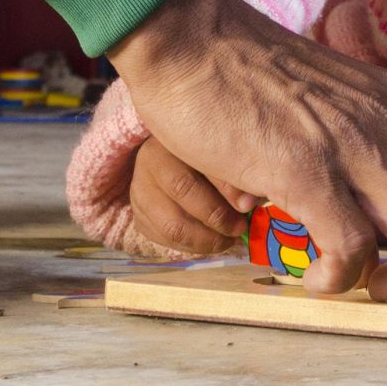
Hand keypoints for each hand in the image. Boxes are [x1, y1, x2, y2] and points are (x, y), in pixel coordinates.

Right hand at [112, 0, 386, 301]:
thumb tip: (377, 205)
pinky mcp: (302, 166)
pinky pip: (351, 243)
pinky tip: (315, 280)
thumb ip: (364, 137)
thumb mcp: (334, 97)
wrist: (191, 36)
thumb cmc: (249, 73)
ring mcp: (350, 143)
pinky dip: (343, 277)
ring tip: (365, 288)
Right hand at [128, 135, 245, 255]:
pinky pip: (166, 240)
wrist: (174, 158)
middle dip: (217, 216)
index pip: (199, 163)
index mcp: (170, 139)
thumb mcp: (219, 154)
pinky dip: (193, 246)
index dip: (226, 188)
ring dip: (206, 239)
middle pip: (182, 194)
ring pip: (172, 227)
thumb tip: (247, 204)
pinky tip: (211, 241)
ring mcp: (138, 193)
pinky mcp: (139, 218)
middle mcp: (148, 163)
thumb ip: (232, 174)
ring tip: (228, 239)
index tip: (248, 205)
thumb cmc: (205, 153)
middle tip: (239, 227)